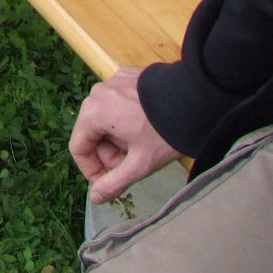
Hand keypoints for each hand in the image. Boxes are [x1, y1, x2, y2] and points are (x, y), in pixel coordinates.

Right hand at [68, 68, 180, 202]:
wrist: (194, 99)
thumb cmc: (163, 134)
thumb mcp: (139, 164)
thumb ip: (113, 183)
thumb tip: (95, 198)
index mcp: (93, 112)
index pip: (78, 148)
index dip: (92, 170)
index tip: (110, 180)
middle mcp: (97, 92)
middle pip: (93, 132)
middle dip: (110, 152)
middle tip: (133, 161)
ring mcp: (112, 80)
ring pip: (105, 117)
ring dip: (119, 136)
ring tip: (143, 143)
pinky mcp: (127, 75)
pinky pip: (118, 102)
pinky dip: (127, 116)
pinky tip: (146, 124)